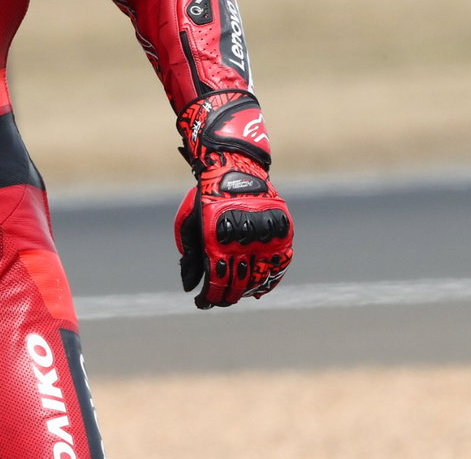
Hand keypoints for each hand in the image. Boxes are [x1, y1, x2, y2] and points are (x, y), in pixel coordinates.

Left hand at [174, 91, 292, 307]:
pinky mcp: (282, 232)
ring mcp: (265, 236)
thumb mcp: (188, 223)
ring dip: (247, 290)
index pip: (216, 282)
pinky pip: (280, 265)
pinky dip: (270, 278)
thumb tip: (189, 287)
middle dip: (226, 297)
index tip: (203, 303)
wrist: (234, 168)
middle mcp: (243, 240)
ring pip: (260, 277)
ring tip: (238, 293)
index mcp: (217, 239)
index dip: (210, 298)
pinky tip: (259, 286)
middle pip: (238, 284)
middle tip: (219, 300)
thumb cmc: (206, 197)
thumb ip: (190, 256)